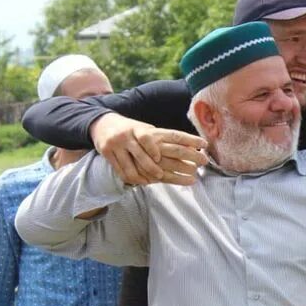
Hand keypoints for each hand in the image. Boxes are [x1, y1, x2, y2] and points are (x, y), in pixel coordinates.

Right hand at [91, 113, 207, 185]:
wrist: (101, 124)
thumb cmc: (132, 131)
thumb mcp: (148, 131)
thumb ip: (164, 141)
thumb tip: (191, 149)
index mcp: (149, 129)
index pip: (172, 134)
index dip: (189, 140)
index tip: (204, 146)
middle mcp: (135, 134)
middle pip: (160, 150)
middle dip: (179, 162)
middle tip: (194, 170)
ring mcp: (121, 144)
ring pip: (140, 163)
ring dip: (152, 172)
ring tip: (161, 176)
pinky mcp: (109, 153)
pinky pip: (125, 170)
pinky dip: (136, 178)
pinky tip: (144, 182)